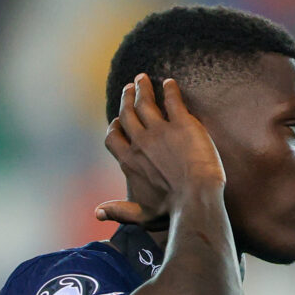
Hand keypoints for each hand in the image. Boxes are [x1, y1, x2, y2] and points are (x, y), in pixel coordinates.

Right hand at [96, 73, 225, 228]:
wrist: (197, 199)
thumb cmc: (172, 210)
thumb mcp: (142, 214)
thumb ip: (119, 211)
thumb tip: (97, 214)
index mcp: (129, 161)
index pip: (113, 137)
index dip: (114, 126)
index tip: (118, 120)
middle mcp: (140, 142)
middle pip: (127, 114)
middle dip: (126, 99)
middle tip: (129, 88)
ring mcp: (160, 131)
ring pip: (145, 102)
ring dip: (142, 88)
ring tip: (142, 79)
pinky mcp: (183, 124)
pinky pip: (173, 100)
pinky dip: (170, 89)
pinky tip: (170, 82)